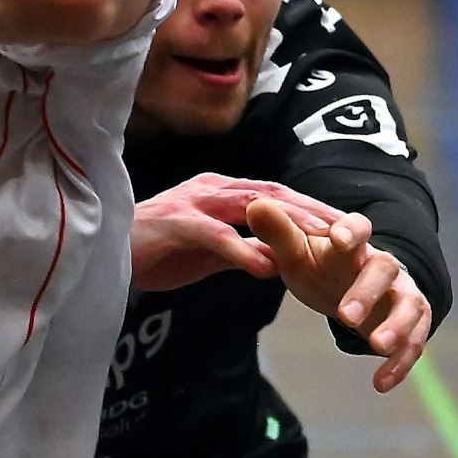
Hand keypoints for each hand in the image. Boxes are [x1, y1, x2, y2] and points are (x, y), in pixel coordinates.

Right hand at [131, 173, 342, 292]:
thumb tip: (282, 259)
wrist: (105, 255)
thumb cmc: (157, 251)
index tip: (352, 228)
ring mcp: (191, 202)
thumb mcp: (211, 251)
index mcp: (221, 192)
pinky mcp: (173, 223)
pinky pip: (213, 234)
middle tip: (352, 230)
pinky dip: (240, 249)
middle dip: (314, 210)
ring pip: (250, 206)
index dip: (315, 209)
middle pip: (272, 194)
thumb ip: (244, 248)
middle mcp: (210, 188)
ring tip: (322, 242)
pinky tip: (265, 268)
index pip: (278, 196)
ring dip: (289, 222)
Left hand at [246, 199, 431, 392]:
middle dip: (368, 291)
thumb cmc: (317, 266)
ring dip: (397, 326)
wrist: (345, 287)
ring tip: (376, 346)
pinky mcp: (411, 323)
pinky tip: (380, 384)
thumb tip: (256, 205)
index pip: (358, 226)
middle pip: (385, 269)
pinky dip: (400, 363)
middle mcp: (382, 265)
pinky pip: (414, 342)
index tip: (340, 240)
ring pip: (410, 306)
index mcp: (351, 242)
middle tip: (345, 316)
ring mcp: (401, 294)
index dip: (351, 231)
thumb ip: (278, 233)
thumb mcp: (293, 253)